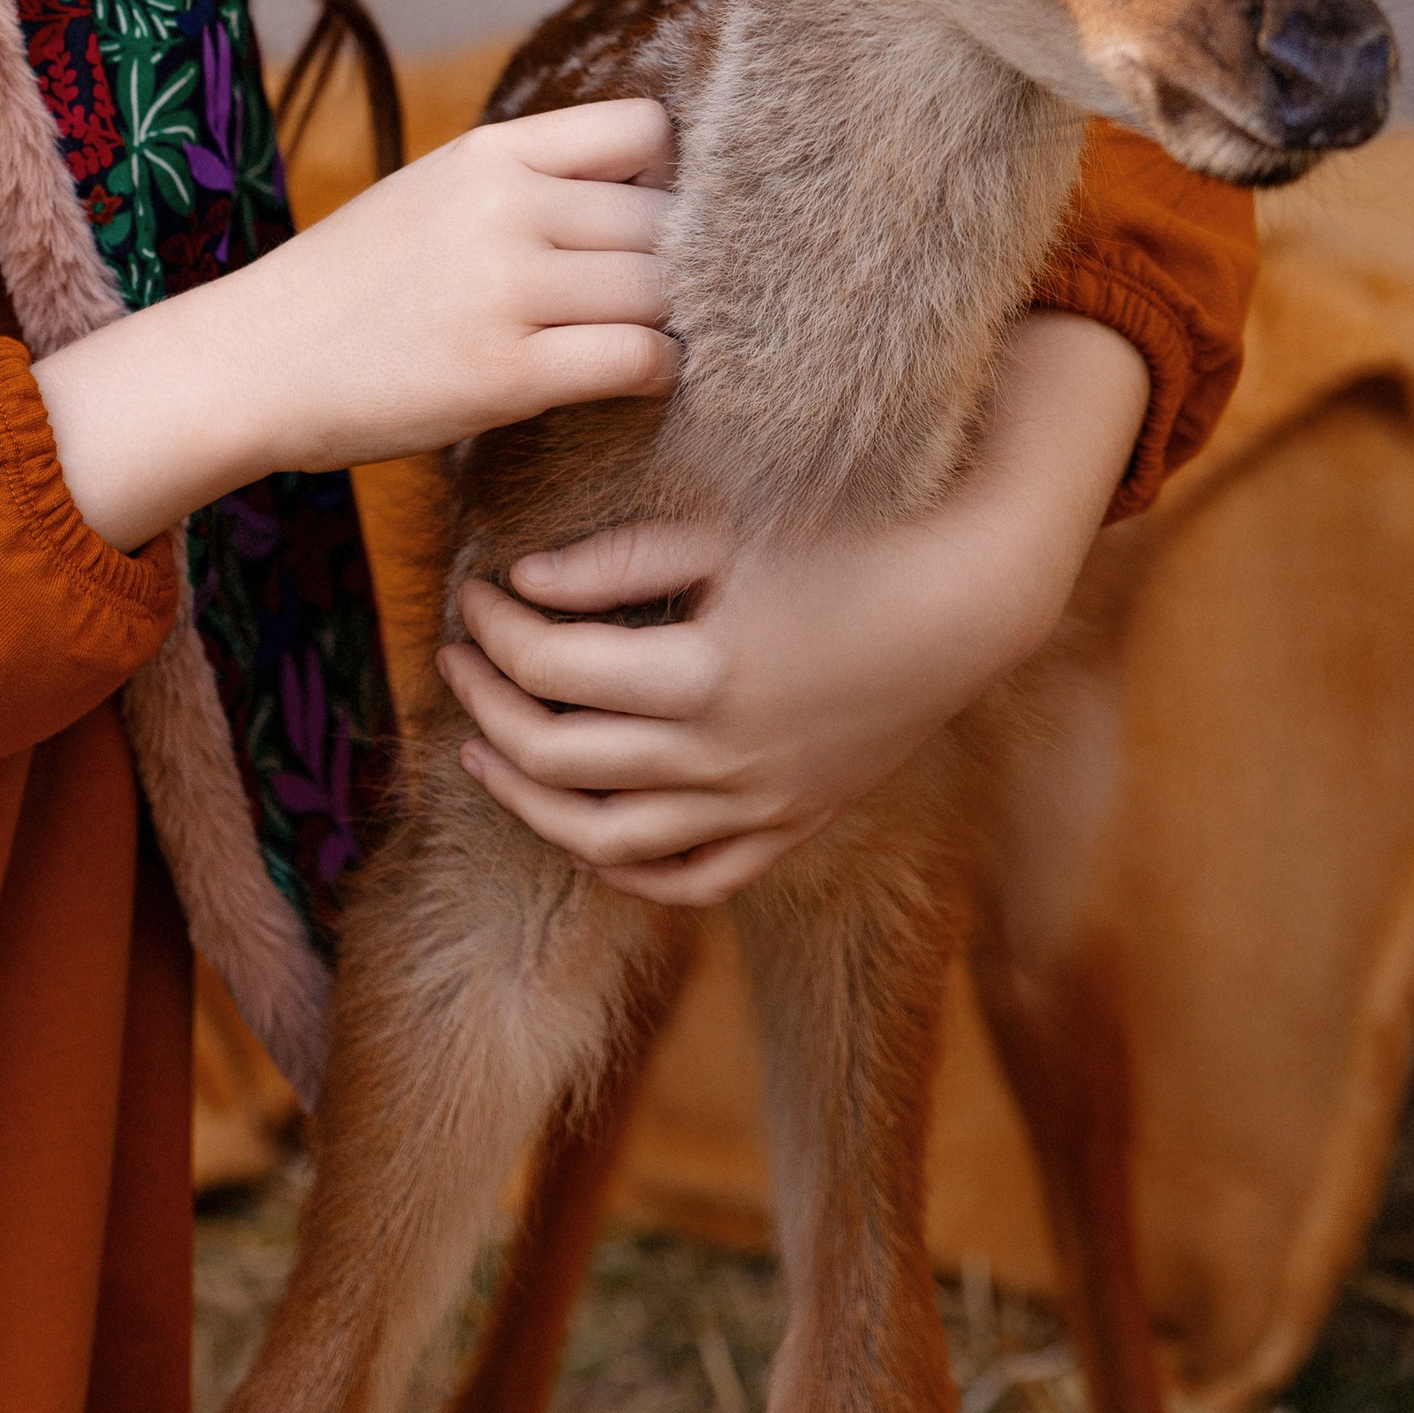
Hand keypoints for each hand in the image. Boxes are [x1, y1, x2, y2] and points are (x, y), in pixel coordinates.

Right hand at [33, 100, 679, 552]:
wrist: (251, 362)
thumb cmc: (347, 285)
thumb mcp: (430, 193)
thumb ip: (523, 185)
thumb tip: (642, 195)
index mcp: (488, 152)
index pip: (644, 129)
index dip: (664, 179)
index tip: (642, 221)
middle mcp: (505, 206)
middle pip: (663, 221)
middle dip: (670, 264)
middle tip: (647, 301)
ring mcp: (509, 289)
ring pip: (661, 291)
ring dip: (662, 321)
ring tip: (632, 340)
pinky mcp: (509, 374)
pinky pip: (639, 358)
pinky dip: (653, 373)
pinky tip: (625, 381)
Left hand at [437, 309, 1149, 904]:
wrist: (959, 608)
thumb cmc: (839, 546)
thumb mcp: (722, 532)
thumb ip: (616, 563)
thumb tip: (522, 584)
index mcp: (701, 676)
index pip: (548, 669)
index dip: (491, 628)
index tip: (471, 591)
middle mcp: (721, 760)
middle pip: (555, 758)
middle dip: (486, 702)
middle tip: (454, 654)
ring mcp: (754, 808)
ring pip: (602, 839)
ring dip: (524, 795)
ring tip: (480, 746)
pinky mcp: (784, 829)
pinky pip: (685, 879)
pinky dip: (620, 863)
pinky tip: (578, 826)